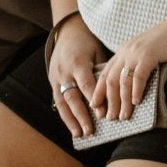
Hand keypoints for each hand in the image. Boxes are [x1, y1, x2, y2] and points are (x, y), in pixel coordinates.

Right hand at [48, 17, 103, 136]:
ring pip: (62, 102)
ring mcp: (55, 77)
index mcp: (77, 63)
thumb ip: (102, 71)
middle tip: (90, 131)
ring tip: (78, 134)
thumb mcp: (98, 52)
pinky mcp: (52, 81)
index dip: (95, 101)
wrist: (67, 32)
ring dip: (70, 120)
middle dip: (81, 116)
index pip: (87, 86)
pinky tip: (71, 126)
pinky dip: (64, 115)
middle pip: (72, 97)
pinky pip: (58, 101)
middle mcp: (64, 72)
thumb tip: (114, 93)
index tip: (103, 115)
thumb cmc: (88, 42)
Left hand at [92, 16, 166, 120]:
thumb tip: (134, 84)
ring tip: (123, 116)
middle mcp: (126, 51)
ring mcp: (137, 52)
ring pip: (123, 81)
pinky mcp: (149, 54)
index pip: (105, 74)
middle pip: (110, 80)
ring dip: (122, 101)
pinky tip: (137, 102)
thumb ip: (138, 63)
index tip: (96, 107)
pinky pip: (138, 76)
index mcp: (124, 51)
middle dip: (109, 101)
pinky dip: (136, 90)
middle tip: (110, 118)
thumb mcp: (148, 51)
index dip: (99, 92)